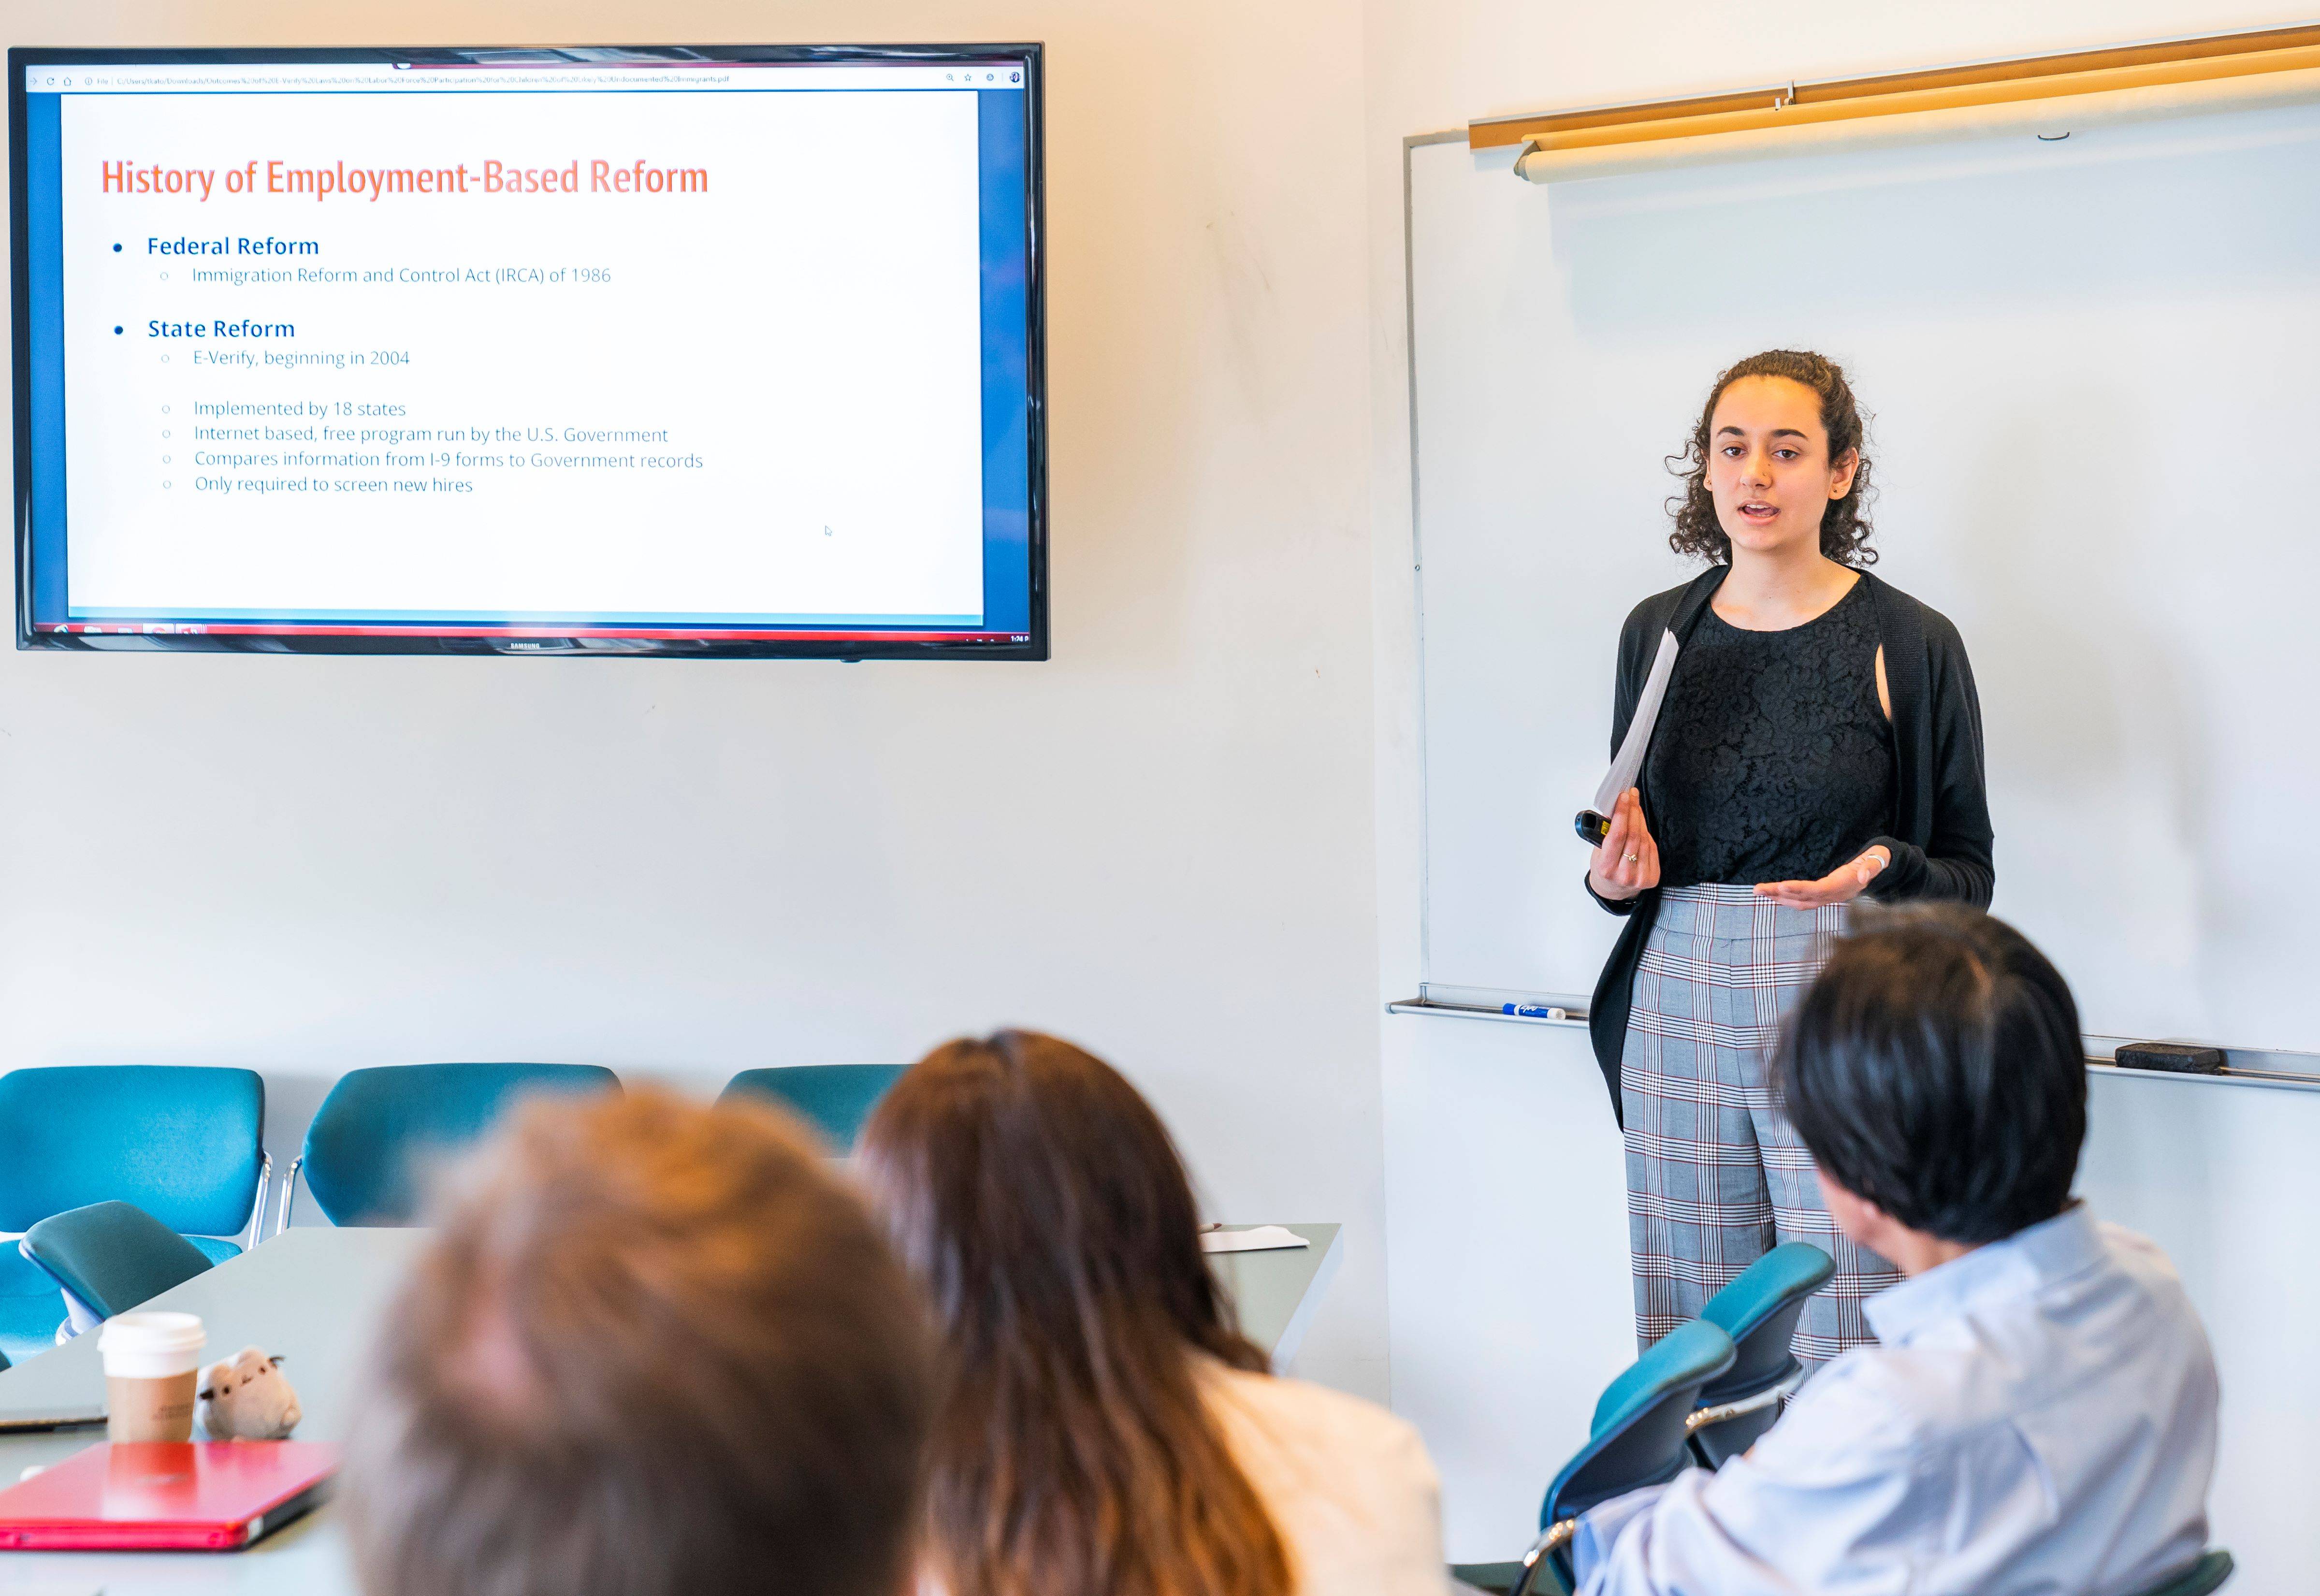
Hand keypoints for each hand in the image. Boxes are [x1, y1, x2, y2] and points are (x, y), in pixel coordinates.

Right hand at [1588, 788, 1660, 901]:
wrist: (1613, 890)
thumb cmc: (1603, 868)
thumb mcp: (1597, 852)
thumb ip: (1606, 833)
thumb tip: (1617, 808)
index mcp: (1606, 868)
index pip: (1617, 835)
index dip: (1622, 813)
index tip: (1623, 797)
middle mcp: (1624, 874)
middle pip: (1633, 835)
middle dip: (1632, 811)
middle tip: (1631, 795)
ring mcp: (1640, 877)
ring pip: (1644, 840)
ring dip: (1640, 819)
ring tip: (1635, 806)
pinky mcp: (1652, 877)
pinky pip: (1651, 849)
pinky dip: (1646, 834)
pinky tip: (1640, 824)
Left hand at [1754, 847, 1890, 908]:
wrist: (1878, 868)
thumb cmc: (1875, 861)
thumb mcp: (1877, 860)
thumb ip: (1871, 867)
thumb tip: (1861, 876)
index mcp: (1843, 887)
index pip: (1818, 890)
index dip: (1799, 889)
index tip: (1780, 885)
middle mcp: (1833, 895)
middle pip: (1803, 898)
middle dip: (1779, 894)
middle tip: (1757, 889)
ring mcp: (1828, 898)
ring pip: (1800, 901)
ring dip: (1778, 898)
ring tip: (1758, 891)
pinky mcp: (1824, 896)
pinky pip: (1803, 900)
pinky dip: (1787, 898)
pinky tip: (1773, 894)